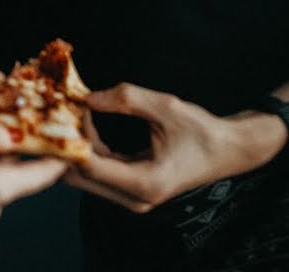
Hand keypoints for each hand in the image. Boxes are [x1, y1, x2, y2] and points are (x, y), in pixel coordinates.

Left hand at [65, 83, 284, 212]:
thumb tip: (88, 97)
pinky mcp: (130, 189)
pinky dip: (89, 149)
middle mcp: (135, 198)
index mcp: (145, 183)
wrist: (229, 150)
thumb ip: (127, 98)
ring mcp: (132, 197)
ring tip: (78, 113)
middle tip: (67, 111)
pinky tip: (89, 123)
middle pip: (79, 176)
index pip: (88, 166)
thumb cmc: (202, 130)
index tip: (72, 108)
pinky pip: (97, 171)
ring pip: (84, 175)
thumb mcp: (167, 107)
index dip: (74, 138)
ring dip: (77, 146)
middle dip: (69, 144)